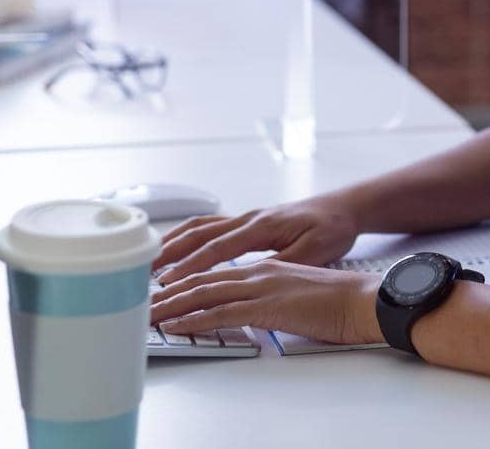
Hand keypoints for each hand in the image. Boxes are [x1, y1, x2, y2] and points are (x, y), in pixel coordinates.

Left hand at [150, 260, 380, 344]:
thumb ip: (273, 297)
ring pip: (205, 293)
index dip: (185, 281)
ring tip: (149, 314)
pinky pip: (222, 312)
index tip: (162, 291)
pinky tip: (177, 325)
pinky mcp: (268, 305)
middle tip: (143, 302)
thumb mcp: (299, 292)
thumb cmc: (341, 300)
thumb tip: (255, 311)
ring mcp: (262, 286)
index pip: (215, 273)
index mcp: (266, 268)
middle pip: (202, 279)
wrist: (366, 299)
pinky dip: (195, 319)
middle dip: (168, 292)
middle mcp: (259, 272)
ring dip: (172, 305)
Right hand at [155, 197, 359, 283]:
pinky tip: (177, 248)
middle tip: (145, 274)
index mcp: (262, 226)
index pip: (218, 248)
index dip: (192, 266)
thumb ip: (281, 263)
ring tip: (150, 262)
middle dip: (171, 254)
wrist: (343, 207)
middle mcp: (249, 218)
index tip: (170, 282)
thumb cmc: (331, 228)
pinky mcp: (248, 222)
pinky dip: (188, 236)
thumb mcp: (313, 251)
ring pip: (201, 227)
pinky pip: (210, 226)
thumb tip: (251, 278)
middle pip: (200, 234)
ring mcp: (247, 217)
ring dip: (174, 243)